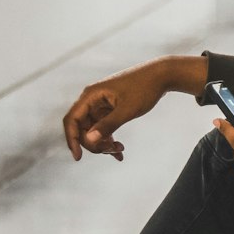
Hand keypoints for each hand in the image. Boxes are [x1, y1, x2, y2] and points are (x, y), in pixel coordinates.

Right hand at [63, 56, 204, 160]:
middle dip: (94, 143)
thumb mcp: (127, 110)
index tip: (78, 157)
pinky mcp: (110, 109)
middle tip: (112, 150)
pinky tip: (120, 151)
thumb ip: (108, 125)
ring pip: (93, 130)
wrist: (161, 76)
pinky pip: (104, 128)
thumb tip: (89, 140)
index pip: (72, 120)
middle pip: (82, 128)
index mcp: (91, 95)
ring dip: (103, 143)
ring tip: (120, 150)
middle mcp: (92, 99)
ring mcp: (101, 105)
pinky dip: (110, 140)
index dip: (72, 139)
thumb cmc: (144, 88)